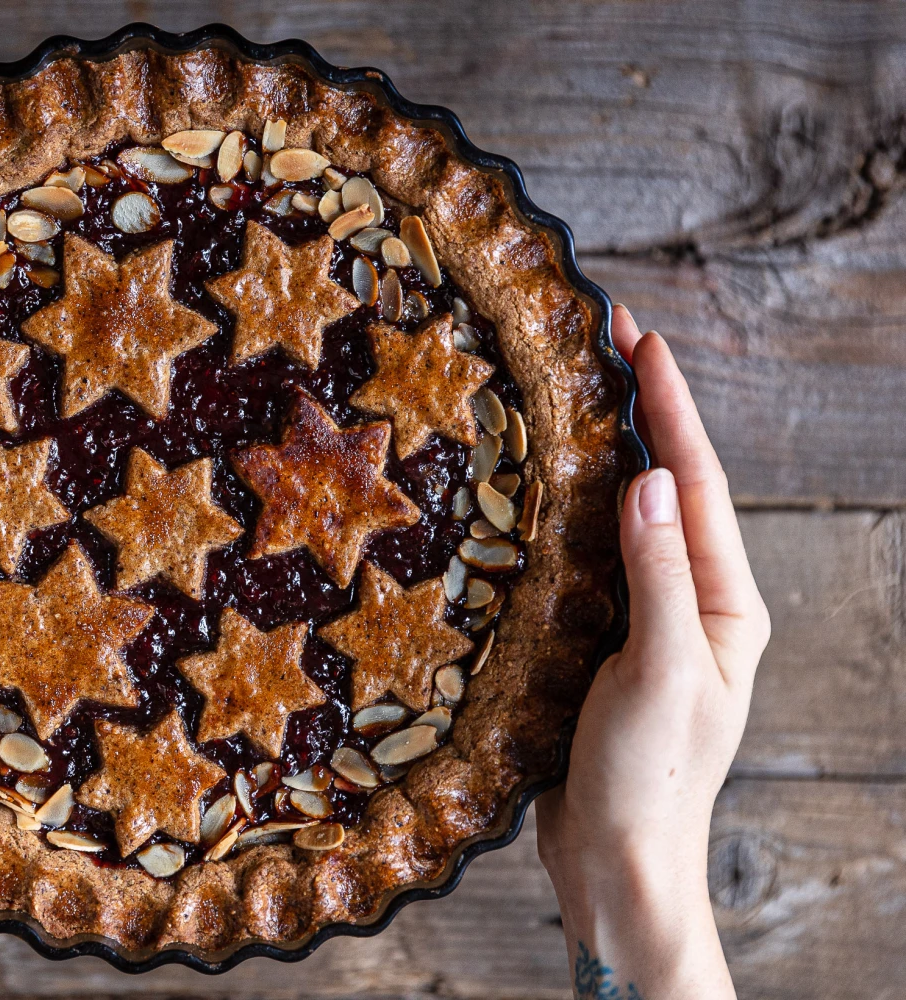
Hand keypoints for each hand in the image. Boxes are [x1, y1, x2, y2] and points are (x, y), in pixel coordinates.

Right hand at [535, 305, 769, 998]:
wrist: (614, 864)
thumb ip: (658, 574)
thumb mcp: (658, 673)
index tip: (639, 337)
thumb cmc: (647, 781)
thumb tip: (654, 479)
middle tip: (598, 342)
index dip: (669, 407)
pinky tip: (535, 490)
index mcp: (722, 605)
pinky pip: (587, 561)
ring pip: (624, 520)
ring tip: (568, 393)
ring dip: (601, 454)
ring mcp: (644, 623)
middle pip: (667, 488)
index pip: (698, 484)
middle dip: (639, 413)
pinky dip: (566, 513)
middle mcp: (690, 604)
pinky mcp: (600, 644)